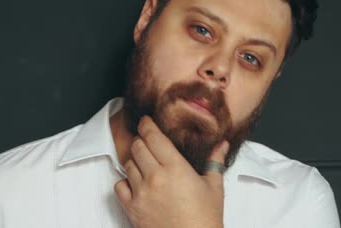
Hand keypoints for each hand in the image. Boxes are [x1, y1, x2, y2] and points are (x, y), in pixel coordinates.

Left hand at [114, 116, 229, 227]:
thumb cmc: (206, 218)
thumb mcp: (214, 187)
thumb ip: (215, 161)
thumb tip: (222, 144)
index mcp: (176, 167)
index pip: (153, 136)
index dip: (147, 125)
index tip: (146, 121)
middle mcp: (156, 177)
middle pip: (138, 146)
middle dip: (142, 141)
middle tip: (148, 143)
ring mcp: (141, 193)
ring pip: (128, 164)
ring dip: (135, 161)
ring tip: (146, 165)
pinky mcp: (132, 208)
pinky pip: (119, 186)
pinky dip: (125, 182)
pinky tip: (137, 184)